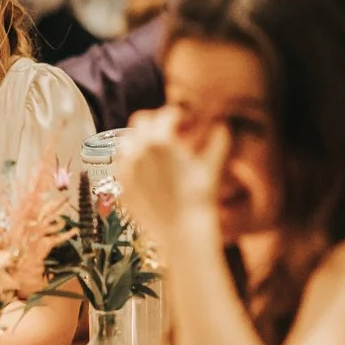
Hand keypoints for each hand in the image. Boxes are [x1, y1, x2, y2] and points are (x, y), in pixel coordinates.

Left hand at [116, 111, 225, 260]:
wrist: (182, 231)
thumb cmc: (200, 197)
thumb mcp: (212, 166)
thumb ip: (219, 140)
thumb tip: (223, 124)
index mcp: (161, 140)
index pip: (166, 114)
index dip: (179, 116)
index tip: (186, 122)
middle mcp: (138, 150)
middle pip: (141, 121)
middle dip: (155, 122)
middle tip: (167, 131)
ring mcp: (126, 168)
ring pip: (126, 140)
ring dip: (139, 139)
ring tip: (153, 149)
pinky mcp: (121, 185)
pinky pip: (120, 164)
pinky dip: (130, 161)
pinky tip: (144, 169)